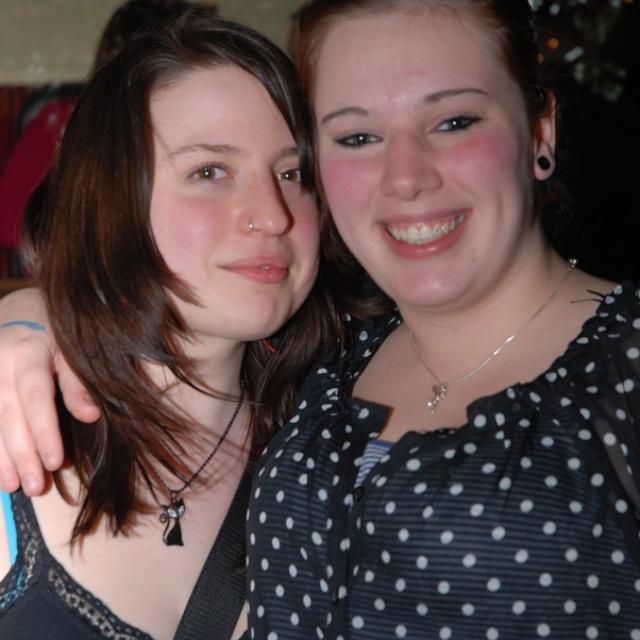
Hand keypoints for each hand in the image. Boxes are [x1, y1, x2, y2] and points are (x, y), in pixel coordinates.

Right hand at [0, 288, 99, 494]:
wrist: (19, 309)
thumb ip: (77, 381)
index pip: (34, 397)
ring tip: (9, 485)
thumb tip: (90, 415)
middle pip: (7, 414)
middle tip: (33, 486)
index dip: (43, 431)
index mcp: (27, 352)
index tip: (54, 462)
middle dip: (20, 453)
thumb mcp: (72, 347)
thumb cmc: (54, 331)